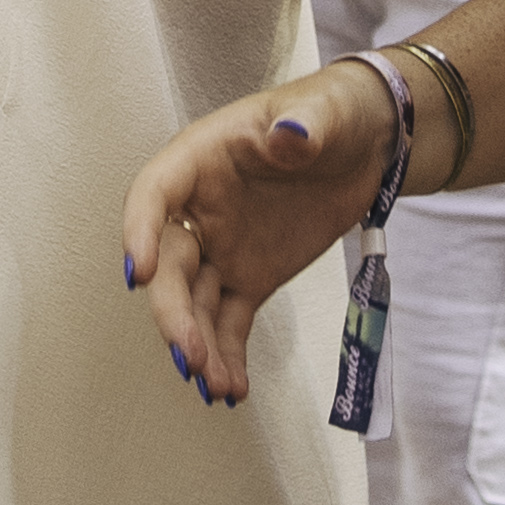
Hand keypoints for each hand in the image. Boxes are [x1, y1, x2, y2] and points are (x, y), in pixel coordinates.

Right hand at [122, 62, 394, 404]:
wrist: (367, 142)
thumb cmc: (331, 114)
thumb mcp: (321, 115)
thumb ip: (303, 126)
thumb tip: (289, 137)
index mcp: (200, 161)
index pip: (155, 195)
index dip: (139, 231)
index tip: (138, 272)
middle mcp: (199, 209)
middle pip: (171, 262)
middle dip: (174, 311)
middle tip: (189, 353)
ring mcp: (223, 247)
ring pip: (196, 301)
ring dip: (199, 342)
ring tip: (214, 385)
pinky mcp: (251, 276)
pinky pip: (229, 319)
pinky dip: (229, 353)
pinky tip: (234, 389)